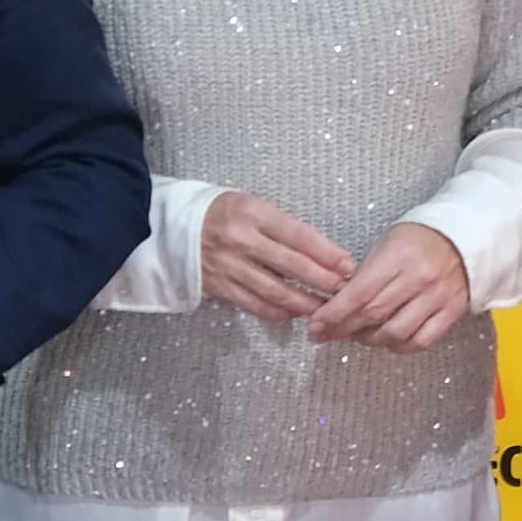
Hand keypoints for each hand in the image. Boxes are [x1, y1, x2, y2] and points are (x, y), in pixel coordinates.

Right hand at [198, 191, 355, 321]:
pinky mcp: (219, 287)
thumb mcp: (253, 207)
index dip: (328, 254)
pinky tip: (294, 313)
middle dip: (324, 281)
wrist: (173, 227)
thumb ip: (284, 229)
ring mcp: (229, 266)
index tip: (348, 266)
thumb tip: (324, 257)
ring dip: (305, 303)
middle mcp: (241, 239)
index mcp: (253, 213)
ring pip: (276, 291)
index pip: (299, 236)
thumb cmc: (222, 215)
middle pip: (292, 266)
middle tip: (344, 291)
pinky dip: (279, 313)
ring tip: (325, 307)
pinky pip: (256, 305)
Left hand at [309, 222, 474, 351]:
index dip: (334, 314)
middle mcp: (418, 279)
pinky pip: (422, 340)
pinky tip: (387, 340)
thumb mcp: (386, 245)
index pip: (358, 294)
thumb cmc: (418, 240)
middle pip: (374, 315)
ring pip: (397, 333)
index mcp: (397, 258)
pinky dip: (400, 346)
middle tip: (325, 334)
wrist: (464, 238)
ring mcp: (437, 298)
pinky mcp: (452, 312)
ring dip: (370, 340)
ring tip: (357, 335)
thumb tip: (336, 303)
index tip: (316, 325)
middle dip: (343, 329)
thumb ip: (364, 274)